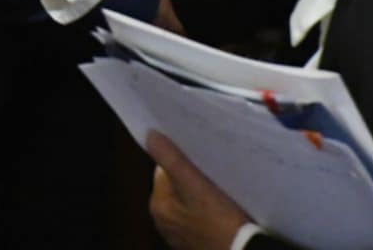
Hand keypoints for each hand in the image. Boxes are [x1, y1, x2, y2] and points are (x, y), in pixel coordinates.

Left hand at [148, 133, 250, 249]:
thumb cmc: (219, 221)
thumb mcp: (196, 186)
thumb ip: (172, 160)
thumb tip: (149, 135)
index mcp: (158, 206)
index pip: (163, 169)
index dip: (181, 158)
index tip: (198, 152)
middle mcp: (163, 221)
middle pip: (176, 184)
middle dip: (192, 174)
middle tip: (211, 167)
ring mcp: (180, 234)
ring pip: (189, 198)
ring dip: (201, 189)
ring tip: (220, 182)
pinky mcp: (197, 241)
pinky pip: (199, 214)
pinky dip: (208, 207)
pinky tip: (223, 202)